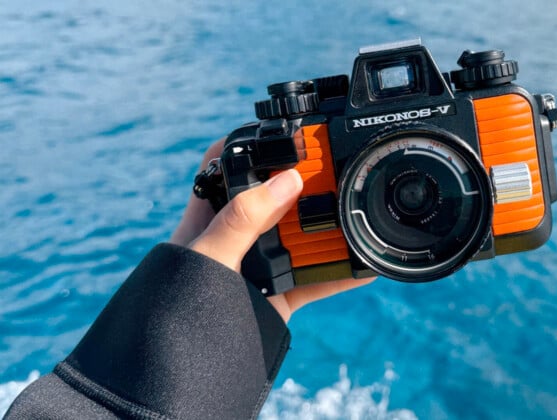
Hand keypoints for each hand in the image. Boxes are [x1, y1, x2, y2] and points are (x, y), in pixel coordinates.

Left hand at [170, 139, 374, 321]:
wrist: (180, 371)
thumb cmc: (176, 310)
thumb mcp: (208, 258)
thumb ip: (243, 221)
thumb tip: (288, 181)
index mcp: (208, 216)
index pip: (226, 163)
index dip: (250, 141)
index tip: (284, 131)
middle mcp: (235, 236)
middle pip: (274, 196)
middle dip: (304, 182)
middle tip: (336, 169)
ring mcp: (257, 266)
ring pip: (298, 236)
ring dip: (327, 228)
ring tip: (354, 211)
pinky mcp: (276, 296)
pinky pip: (314, 280)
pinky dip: (340, 275)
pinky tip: (363, 267)